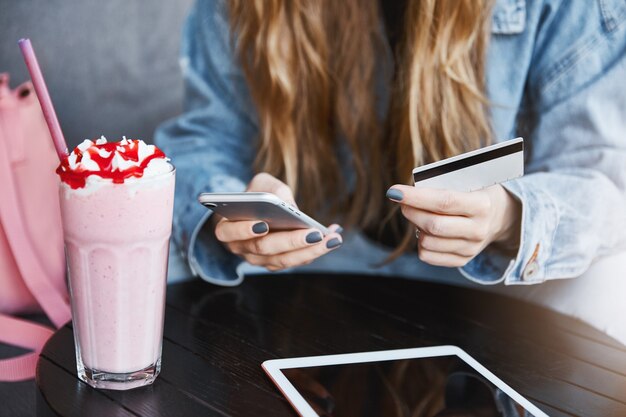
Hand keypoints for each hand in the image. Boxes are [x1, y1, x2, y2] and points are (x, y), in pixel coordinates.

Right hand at [214, 173, 342, 270]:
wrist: (256, 209)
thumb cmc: (256, 194)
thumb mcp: (262, 184)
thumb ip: (274, 191)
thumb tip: (292, 209)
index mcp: (226, 227)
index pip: (229, 232)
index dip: (244, 230)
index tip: (263, 225)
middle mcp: (239, 248)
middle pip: (264, 248)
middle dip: (291, 241)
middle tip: (315, 233)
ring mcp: (257, 259)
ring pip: (283, 260)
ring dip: (310, 250)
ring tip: (333, 238)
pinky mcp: (275, 263)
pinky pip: (295, 261)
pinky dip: (315, 250)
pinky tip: (332, 236)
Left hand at [387, 184, 520, 266]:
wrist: (500, 216)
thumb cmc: (477, 191)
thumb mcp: (469, 180)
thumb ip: (443, 184)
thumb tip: (410, 191)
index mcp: (482, 205)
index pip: (444, 202)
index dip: (416, 197)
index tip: (394, 191)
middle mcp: (478, 229)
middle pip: (433, 225)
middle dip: (411, 212)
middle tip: (402, 202)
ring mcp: (471, 248)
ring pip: (427, 242)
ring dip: (415, 227)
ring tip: (419, 215)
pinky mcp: (462, 260)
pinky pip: (428, 256)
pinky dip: (420, 242)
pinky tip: (425, 231)